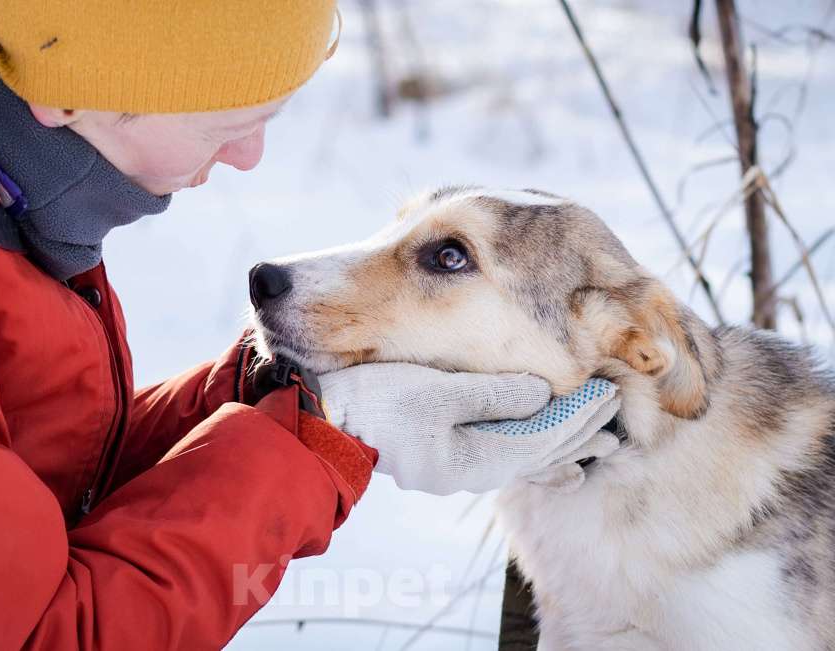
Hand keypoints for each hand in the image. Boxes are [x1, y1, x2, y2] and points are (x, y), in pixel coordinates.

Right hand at [318, 363, 618, 494]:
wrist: (325, 422)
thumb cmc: (376, 402)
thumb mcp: (433, 393)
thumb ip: (490, 394)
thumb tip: (541, 392)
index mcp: (473, 458)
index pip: (543, 439)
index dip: (579, 417)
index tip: (610, 392)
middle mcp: (474, 471)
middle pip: (541, 454)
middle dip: (580, 431)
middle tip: (618, 407)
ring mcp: (460, 469)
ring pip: (528, 459)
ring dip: (565, 446)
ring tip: (601, 442)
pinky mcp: (447, 458)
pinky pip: (506, 459)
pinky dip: (537, 457)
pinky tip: (553, 466)